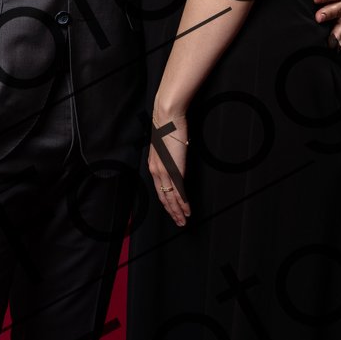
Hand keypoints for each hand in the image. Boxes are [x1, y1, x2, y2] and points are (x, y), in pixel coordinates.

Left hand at [148, 112, 190, 226]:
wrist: (168, 117)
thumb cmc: (168, 126)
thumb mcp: (165, 145)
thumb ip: (169, 156)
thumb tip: (175, 161)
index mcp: (154, 165)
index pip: (159, 189)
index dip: (166, 202)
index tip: (171, 210)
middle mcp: (157, 171)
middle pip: (164, 197)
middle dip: (171, 212)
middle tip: (178, 222)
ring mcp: (165, 172)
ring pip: (171, 198)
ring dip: (178, 212)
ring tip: (183, 221)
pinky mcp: (174, 170)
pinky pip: (179, 192)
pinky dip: (183, 204)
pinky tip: (187, 211)